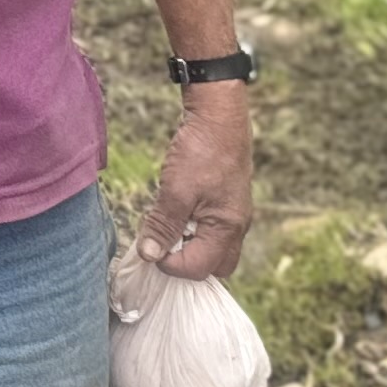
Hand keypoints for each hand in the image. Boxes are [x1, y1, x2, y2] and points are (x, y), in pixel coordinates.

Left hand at [138, 89, 253, 280]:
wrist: (219, 117)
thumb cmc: (201, 152)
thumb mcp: (176, 190)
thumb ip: (163, 225)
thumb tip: (149, 255)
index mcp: (228, 229)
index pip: (198, 268)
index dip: (169, 263)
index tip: (150, 246)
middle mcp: (237, 227)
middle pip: (214, 267)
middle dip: (186, 262)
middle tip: (163, 241)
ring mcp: (234, 215)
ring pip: (214, 248)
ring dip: (189, 245)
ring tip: (168, 225)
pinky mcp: (227, 202)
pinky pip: (213, 229)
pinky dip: (194, 229)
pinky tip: (177, 211)